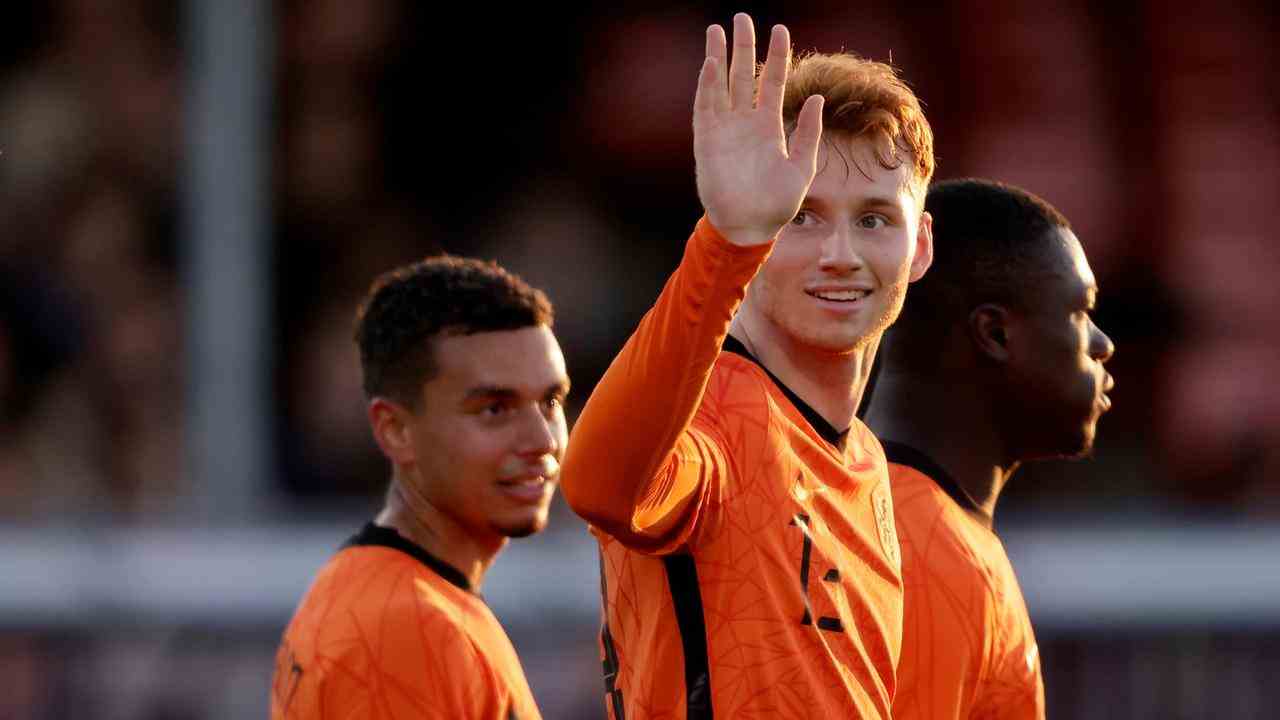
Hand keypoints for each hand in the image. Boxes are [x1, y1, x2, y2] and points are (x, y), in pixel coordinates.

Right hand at [693, 13, 823, 246]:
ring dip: (718, 58)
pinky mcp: (707, 143)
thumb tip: (815, 98)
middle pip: (743, 75)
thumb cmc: (777, 204)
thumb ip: (808, 134)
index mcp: (769, 127)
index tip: (780, 30)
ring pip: (720, 86)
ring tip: (717, 30)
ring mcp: (725, 131)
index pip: (771, 82)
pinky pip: (706, 109)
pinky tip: (710, 65)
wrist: (750, 228)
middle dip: (742, 46)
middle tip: (741, 17)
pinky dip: (707, 87)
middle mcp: (745, 124)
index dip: (775, 56)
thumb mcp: (802, 168)